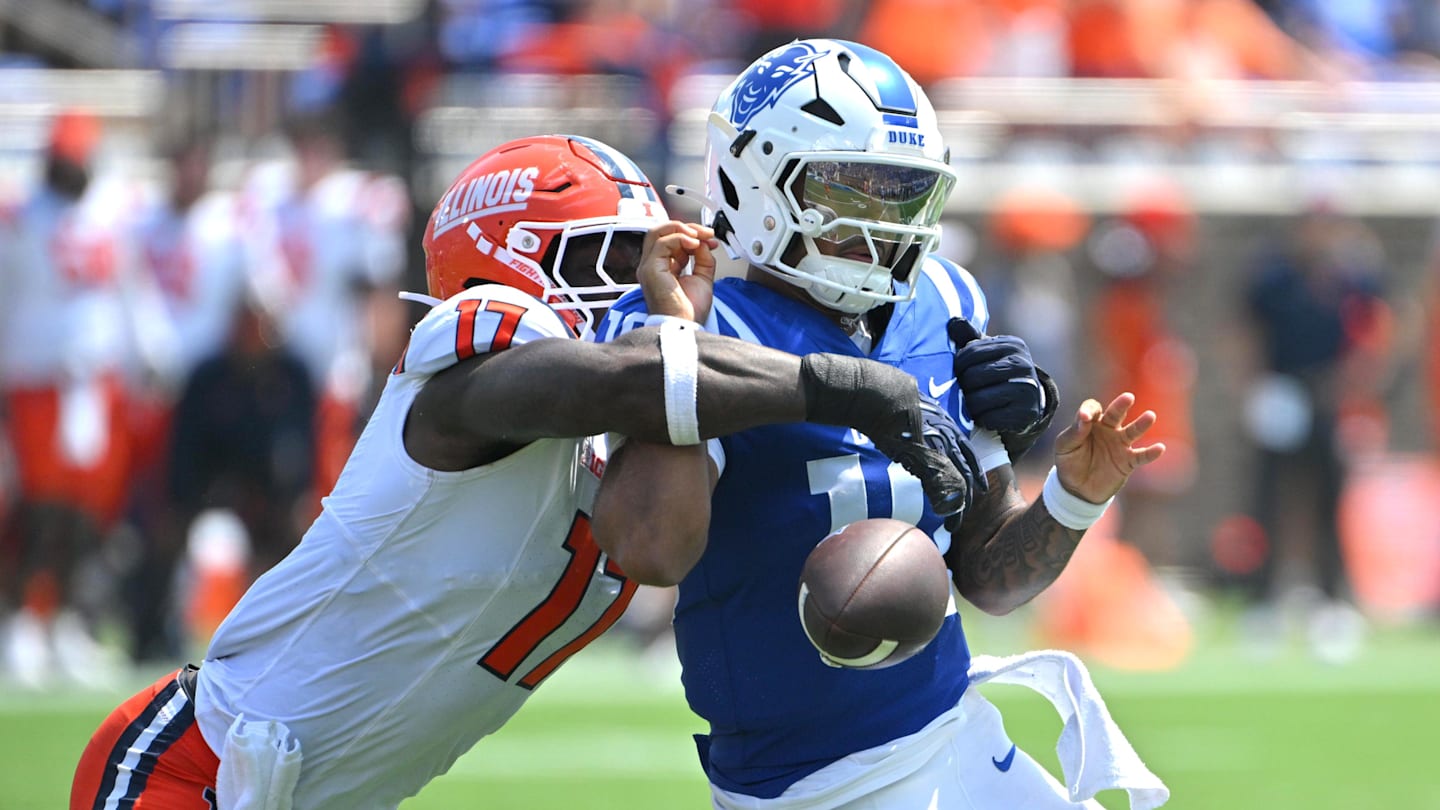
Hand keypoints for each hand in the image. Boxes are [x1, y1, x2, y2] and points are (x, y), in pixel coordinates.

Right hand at [638, 221, 718, 323]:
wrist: (685, 326)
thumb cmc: (690, 311)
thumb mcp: (703, 278)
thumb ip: (703, 258)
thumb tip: (704, 242)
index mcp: (663, 268)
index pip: (671, 239)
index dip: (692, 235)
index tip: (710, 240)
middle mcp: (652, 265)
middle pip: (660, 232)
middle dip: (686, 227)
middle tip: (706, 233)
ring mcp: (649, 266)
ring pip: (657, 232)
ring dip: (683, 230)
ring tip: (699, 237)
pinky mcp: (650, 268)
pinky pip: (663, 242)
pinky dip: (681, 238)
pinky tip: (694, 245)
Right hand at [872, 394, 985, 519]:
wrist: (884, 395)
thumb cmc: (892, 399)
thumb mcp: (916, 410)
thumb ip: (922, 424)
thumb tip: (916, 435)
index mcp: (947, 425)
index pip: (969, 454)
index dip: (975, 472)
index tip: (980, 488)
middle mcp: (947, 437)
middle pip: (966, 472)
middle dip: (968, 495)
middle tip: (966, 513)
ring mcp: (937, 447)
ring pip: (956, 482)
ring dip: (956, 505)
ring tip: (953, 523)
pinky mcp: (924, 457)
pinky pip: (938, 484)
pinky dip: (940, 500)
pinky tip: (939, 511)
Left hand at [947, 318, 1046, 433]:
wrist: (1027, 401)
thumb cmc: (997, 371)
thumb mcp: (986, 352)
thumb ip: (968, 337)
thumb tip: (953, 321)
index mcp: (1012, 345)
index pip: (971, 352)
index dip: (957, 364)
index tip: (957, 371)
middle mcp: (1023, 365)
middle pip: (973, 376)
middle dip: (962, 386)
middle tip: (963, 390)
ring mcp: (1027, 389)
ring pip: (978, 399)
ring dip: (969, 405)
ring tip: (972, 403)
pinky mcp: (1026, 413)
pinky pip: (989, 418)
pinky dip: (981, 419)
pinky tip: (985, 414)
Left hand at [1052, 393, 1165, 502]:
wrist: (1077, 489)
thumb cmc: (1069, 462)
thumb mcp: (1064, 447)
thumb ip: (1074, 432)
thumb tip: (1084, 417)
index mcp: (1090, 423)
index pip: (1093, 409)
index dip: (1089, 410)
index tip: (1085, 418)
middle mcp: (1108, 430)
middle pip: (1116, 414)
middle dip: (1121, 406)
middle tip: (1128, 397)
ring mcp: (1120, 445)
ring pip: (1132, 431)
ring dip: (1141, 424)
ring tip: (1150, 416)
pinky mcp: (1127, 462)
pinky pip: (1141, 456)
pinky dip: (1151, 453)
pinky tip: (1160, 448)